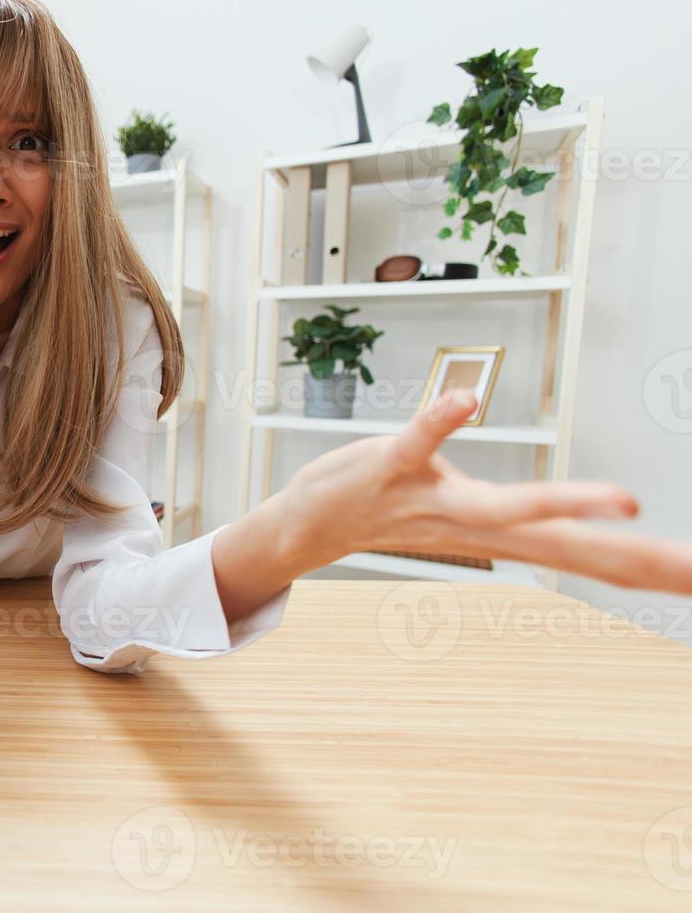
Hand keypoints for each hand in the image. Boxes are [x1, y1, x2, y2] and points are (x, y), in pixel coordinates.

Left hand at [278, 389, 691, 590]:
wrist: (311, 523)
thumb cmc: (400, 509)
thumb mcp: (482, 520)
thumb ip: (539, 518)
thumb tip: (601, 520)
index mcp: (508, 534)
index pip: (597, 558)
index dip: (658, 568)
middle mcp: (479, 526)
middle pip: (573, 545)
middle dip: (639, 557)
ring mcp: (433, 499)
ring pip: (506, 506)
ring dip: (563, 501)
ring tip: (624, 500)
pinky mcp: (390, 470)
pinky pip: (421, 443)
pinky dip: (441, 421)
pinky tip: (466, 400)